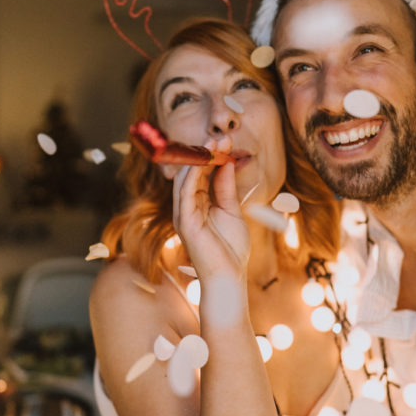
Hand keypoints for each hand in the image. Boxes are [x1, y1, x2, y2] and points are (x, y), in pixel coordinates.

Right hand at [172, 137, 249, 281]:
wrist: (229, 277)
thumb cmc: (230, 249)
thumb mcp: (231, 211)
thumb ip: (226, 188)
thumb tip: (227, 163)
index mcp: (197, 204)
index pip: (200, 174)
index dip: (212, 156)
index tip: (227, 141)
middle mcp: (186, 207)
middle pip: (191, 172)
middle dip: (206, 153)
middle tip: (222, 137)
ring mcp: (183, 214)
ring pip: (186, 178)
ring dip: (200, 159)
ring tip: (215, 144)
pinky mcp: (184, 222)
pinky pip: (185, 192)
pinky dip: (194, 174)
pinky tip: (206, 161)